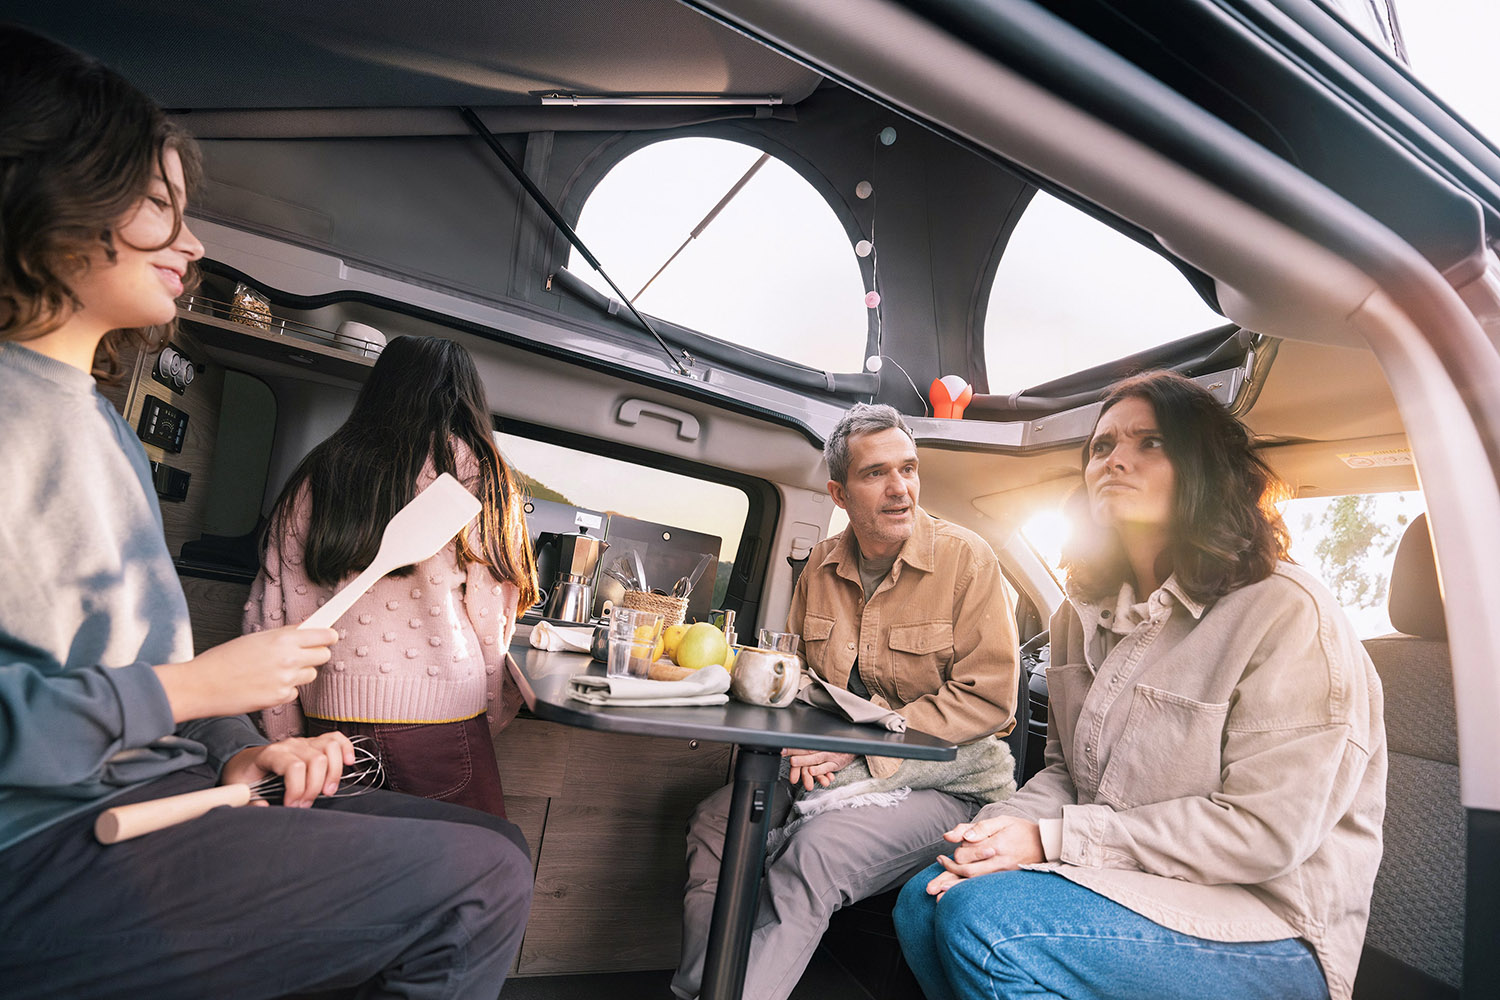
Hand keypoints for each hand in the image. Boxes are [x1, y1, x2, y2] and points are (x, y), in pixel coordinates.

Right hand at [153, 626, 337, 721]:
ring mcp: (286, 681)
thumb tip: (307, 630)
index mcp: (283, 639)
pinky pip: (295, 691)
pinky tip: (266, 685)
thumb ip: (284, 635)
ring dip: (300, 672)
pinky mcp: (280, 698)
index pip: (324, 635)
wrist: (202, 685)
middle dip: (316, 653)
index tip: (330, 636)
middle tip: (303, 653)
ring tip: (276, 670)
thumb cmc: (224, 659)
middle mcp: (289, 659)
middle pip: (324, 655)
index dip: (328, 635)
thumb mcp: (256, 638)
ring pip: (310, 674)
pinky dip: (285, 689)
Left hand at [222, 731, 355, 807]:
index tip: (292, 806)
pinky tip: (348, 763)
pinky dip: (346, 749)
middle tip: (305, 804)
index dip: (298, 790)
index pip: (295, 767)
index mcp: (271, 754)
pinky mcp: (314, 743)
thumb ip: (249, 801)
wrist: (245, 761)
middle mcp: (291, 744)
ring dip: (334, 773)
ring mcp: (305, 742)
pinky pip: (336, 739)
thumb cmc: (245, 775)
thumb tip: (266, 807)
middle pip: (317, 760)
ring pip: (331, 749)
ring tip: (326, 791)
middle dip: (315, 788)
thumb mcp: (239, 789)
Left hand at [783, 749, 856, 790]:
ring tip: (797, 765)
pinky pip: (826, 768)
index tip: (781, 750)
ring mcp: (826, 756)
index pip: (801, 746)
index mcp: (814, 746)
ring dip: (806, 761)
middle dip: (797, 756)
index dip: (791, 748)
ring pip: (815, 759)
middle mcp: (819, 749)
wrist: (849, 749)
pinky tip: (813, 771)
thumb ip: (805, 752)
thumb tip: (787, 752)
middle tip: (790, 760)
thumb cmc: (831, 750)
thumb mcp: (818, 748)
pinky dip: (820, 770)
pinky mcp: (834, 764)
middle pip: (806, 752)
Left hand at [925, 816, 1044, 899]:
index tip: (943, 856)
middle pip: (968, 872)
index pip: (967, 854)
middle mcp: (1000, 863)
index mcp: (997, 845)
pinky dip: (969, 895)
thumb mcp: (1001, 821)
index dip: (954, 854)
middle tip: (932, 881)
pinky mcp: (1006, 882)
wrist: (1046, 845)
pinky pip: (985, 890)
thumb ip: (979, 827)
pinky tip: (957, 901)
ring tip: (937, 895)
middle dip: (947, 876)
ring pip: (975, 885)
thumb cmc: (1021, 830)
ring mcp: (1004, 875)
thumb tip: (957, 837)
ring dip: (955, 890)